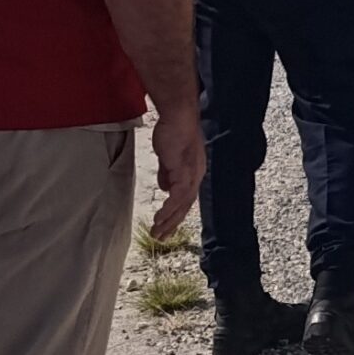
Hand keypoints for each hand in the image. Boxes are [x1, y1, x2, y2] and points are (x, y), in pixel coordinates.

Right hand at [147, 110, 204, 239]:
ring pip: (182, 205)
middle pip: (186, 206)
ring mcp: (192, 174)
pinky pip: (177, 196)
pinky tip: (160, 218)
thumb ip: (167, 173)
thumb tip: (164, 189)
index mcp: (193, 173)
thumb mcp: (168, 157)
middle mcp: (196, 176)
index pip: (185, 199)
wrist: (178, 116)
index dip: (176, 213)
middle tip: (161, 237)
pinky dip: (169, 209)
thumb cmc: (172, 132)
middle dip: (173, 223)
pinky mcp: (184, 172)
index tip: (165, 226)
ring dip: (169, 220)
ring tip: (157, 232)